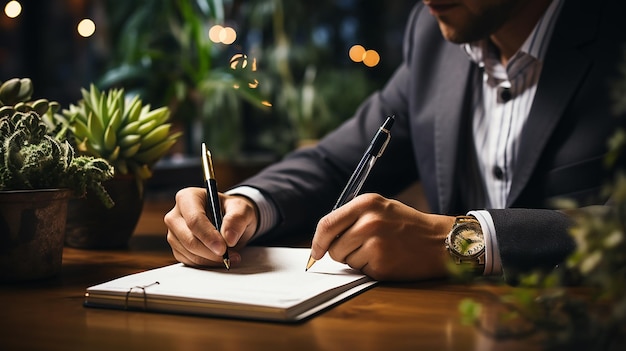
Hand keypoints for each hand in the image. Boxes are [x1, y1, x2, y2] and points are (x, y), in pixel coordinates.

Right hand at [164, 187, 258, 266]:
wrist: (229, 222)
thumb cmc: (232, 211)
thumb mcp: (242, 208)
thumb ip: (237, 218)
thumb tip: (229, 238)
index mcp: (188, 198)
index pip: (194, 220)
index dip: (208, 236)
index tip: (223, 248)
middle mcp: (176, 215)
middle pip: (189, 239)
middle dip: (211, 252)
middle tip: (230, 256)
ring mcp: (174, 233)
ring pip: (190, 253)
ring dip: (212, 259)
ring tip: (231, 255)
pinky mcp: (177, 248)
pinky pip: (190, 261)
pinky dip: (207, 263)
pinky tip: (219, 258)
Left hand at [310, 193, 455, 280]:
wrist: (439, 241)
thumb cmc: (406, 225)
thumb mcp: (379, 208)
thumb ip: (351, 217)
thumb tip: (322, 239)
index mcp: (366, 203)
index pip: (327, 224)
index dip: (317, 242)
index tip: (316, 252)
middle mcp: (369, 222)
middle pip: (333, 247)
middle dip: (341, 252)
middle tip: (362, 247)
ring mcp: (375, 244)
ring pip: (346, 261)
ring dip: (358, 260)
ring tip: (380, 250)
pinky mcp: (382, 264)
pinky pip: (361, 271)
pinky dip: (371, 269)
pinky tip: (388, 259)